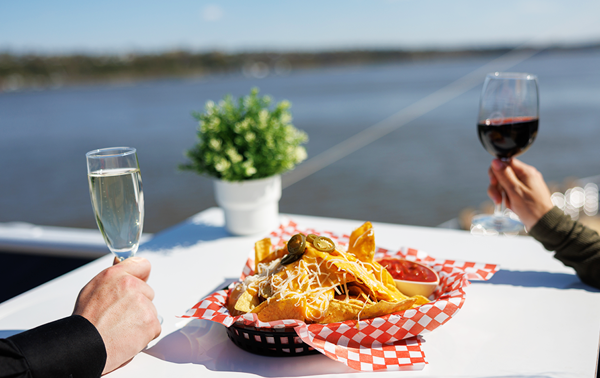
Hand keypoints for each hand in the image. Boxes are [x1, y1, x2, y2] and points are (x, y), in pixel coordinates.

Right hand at [73, 257, 160, 374]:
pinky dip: (145, 334)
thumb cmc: (86, 322)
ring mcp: (143, 304)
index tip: (138, 282)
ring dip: (141, 320)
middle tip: (119, 316)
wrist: (84, 347)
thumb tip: (122, 266)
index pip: (142, 265)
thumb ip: (113, 277)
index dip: (140, 276)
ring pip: (150, 310)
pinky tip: (128, 336)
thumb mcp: (92, 289)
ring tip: (120, 328)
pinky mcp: (151, 322)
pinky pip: (154, 327)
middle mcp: (131, 286)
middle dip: (138, 303)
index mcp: (116, 275)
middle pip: (147, 292)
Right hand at [488, 158, 553, 229]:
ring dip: (500, 193)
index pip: (505, 163)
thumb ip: (504, 175)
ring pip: (504, 184)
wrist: (544, 224)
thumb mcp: (515, 191)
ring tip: (502, 203)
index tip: (493, 183)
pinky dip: (506, 198)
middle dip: (496, 185)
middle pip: (503, 174)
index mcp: (526, 172)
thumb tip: (495, 161)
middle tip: (497, 197)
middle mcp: (526, 176)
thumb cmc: (532, 209)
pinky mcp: (523, 194)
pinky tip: (510, 205)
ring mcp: (524, 185)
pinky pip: (509, 191)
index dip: (496, 172)